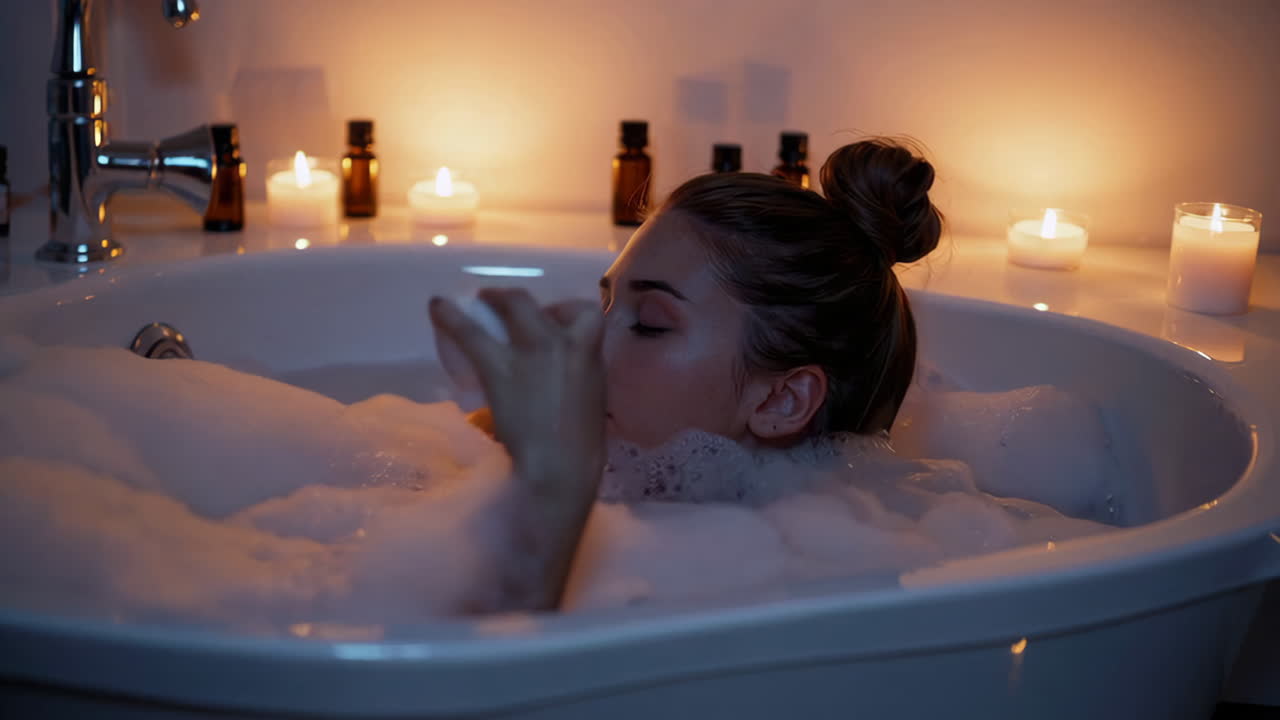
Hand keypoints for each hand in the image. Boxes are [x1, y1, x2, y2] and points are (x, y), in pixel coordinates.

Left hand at [429, 288, 605, 482]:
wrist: (562, 467)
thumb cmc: (582, 447)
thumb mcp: (591, 400)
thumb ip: (579, 376)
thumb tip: (562, 373)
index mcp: (591, 353)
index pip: (586, 314)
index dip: (564, 313)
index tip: (552, 320)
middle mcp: (564, 341)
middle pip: (540, 306)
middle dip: (518, 301)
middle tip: (502, 304)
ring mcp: (532, 350)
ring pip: (510, 305)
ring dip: (492, 298)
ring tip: (478, 299)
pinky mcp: (500, 366)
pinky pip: (471, 333)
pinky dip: (451, 317)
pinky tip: (437, 307)